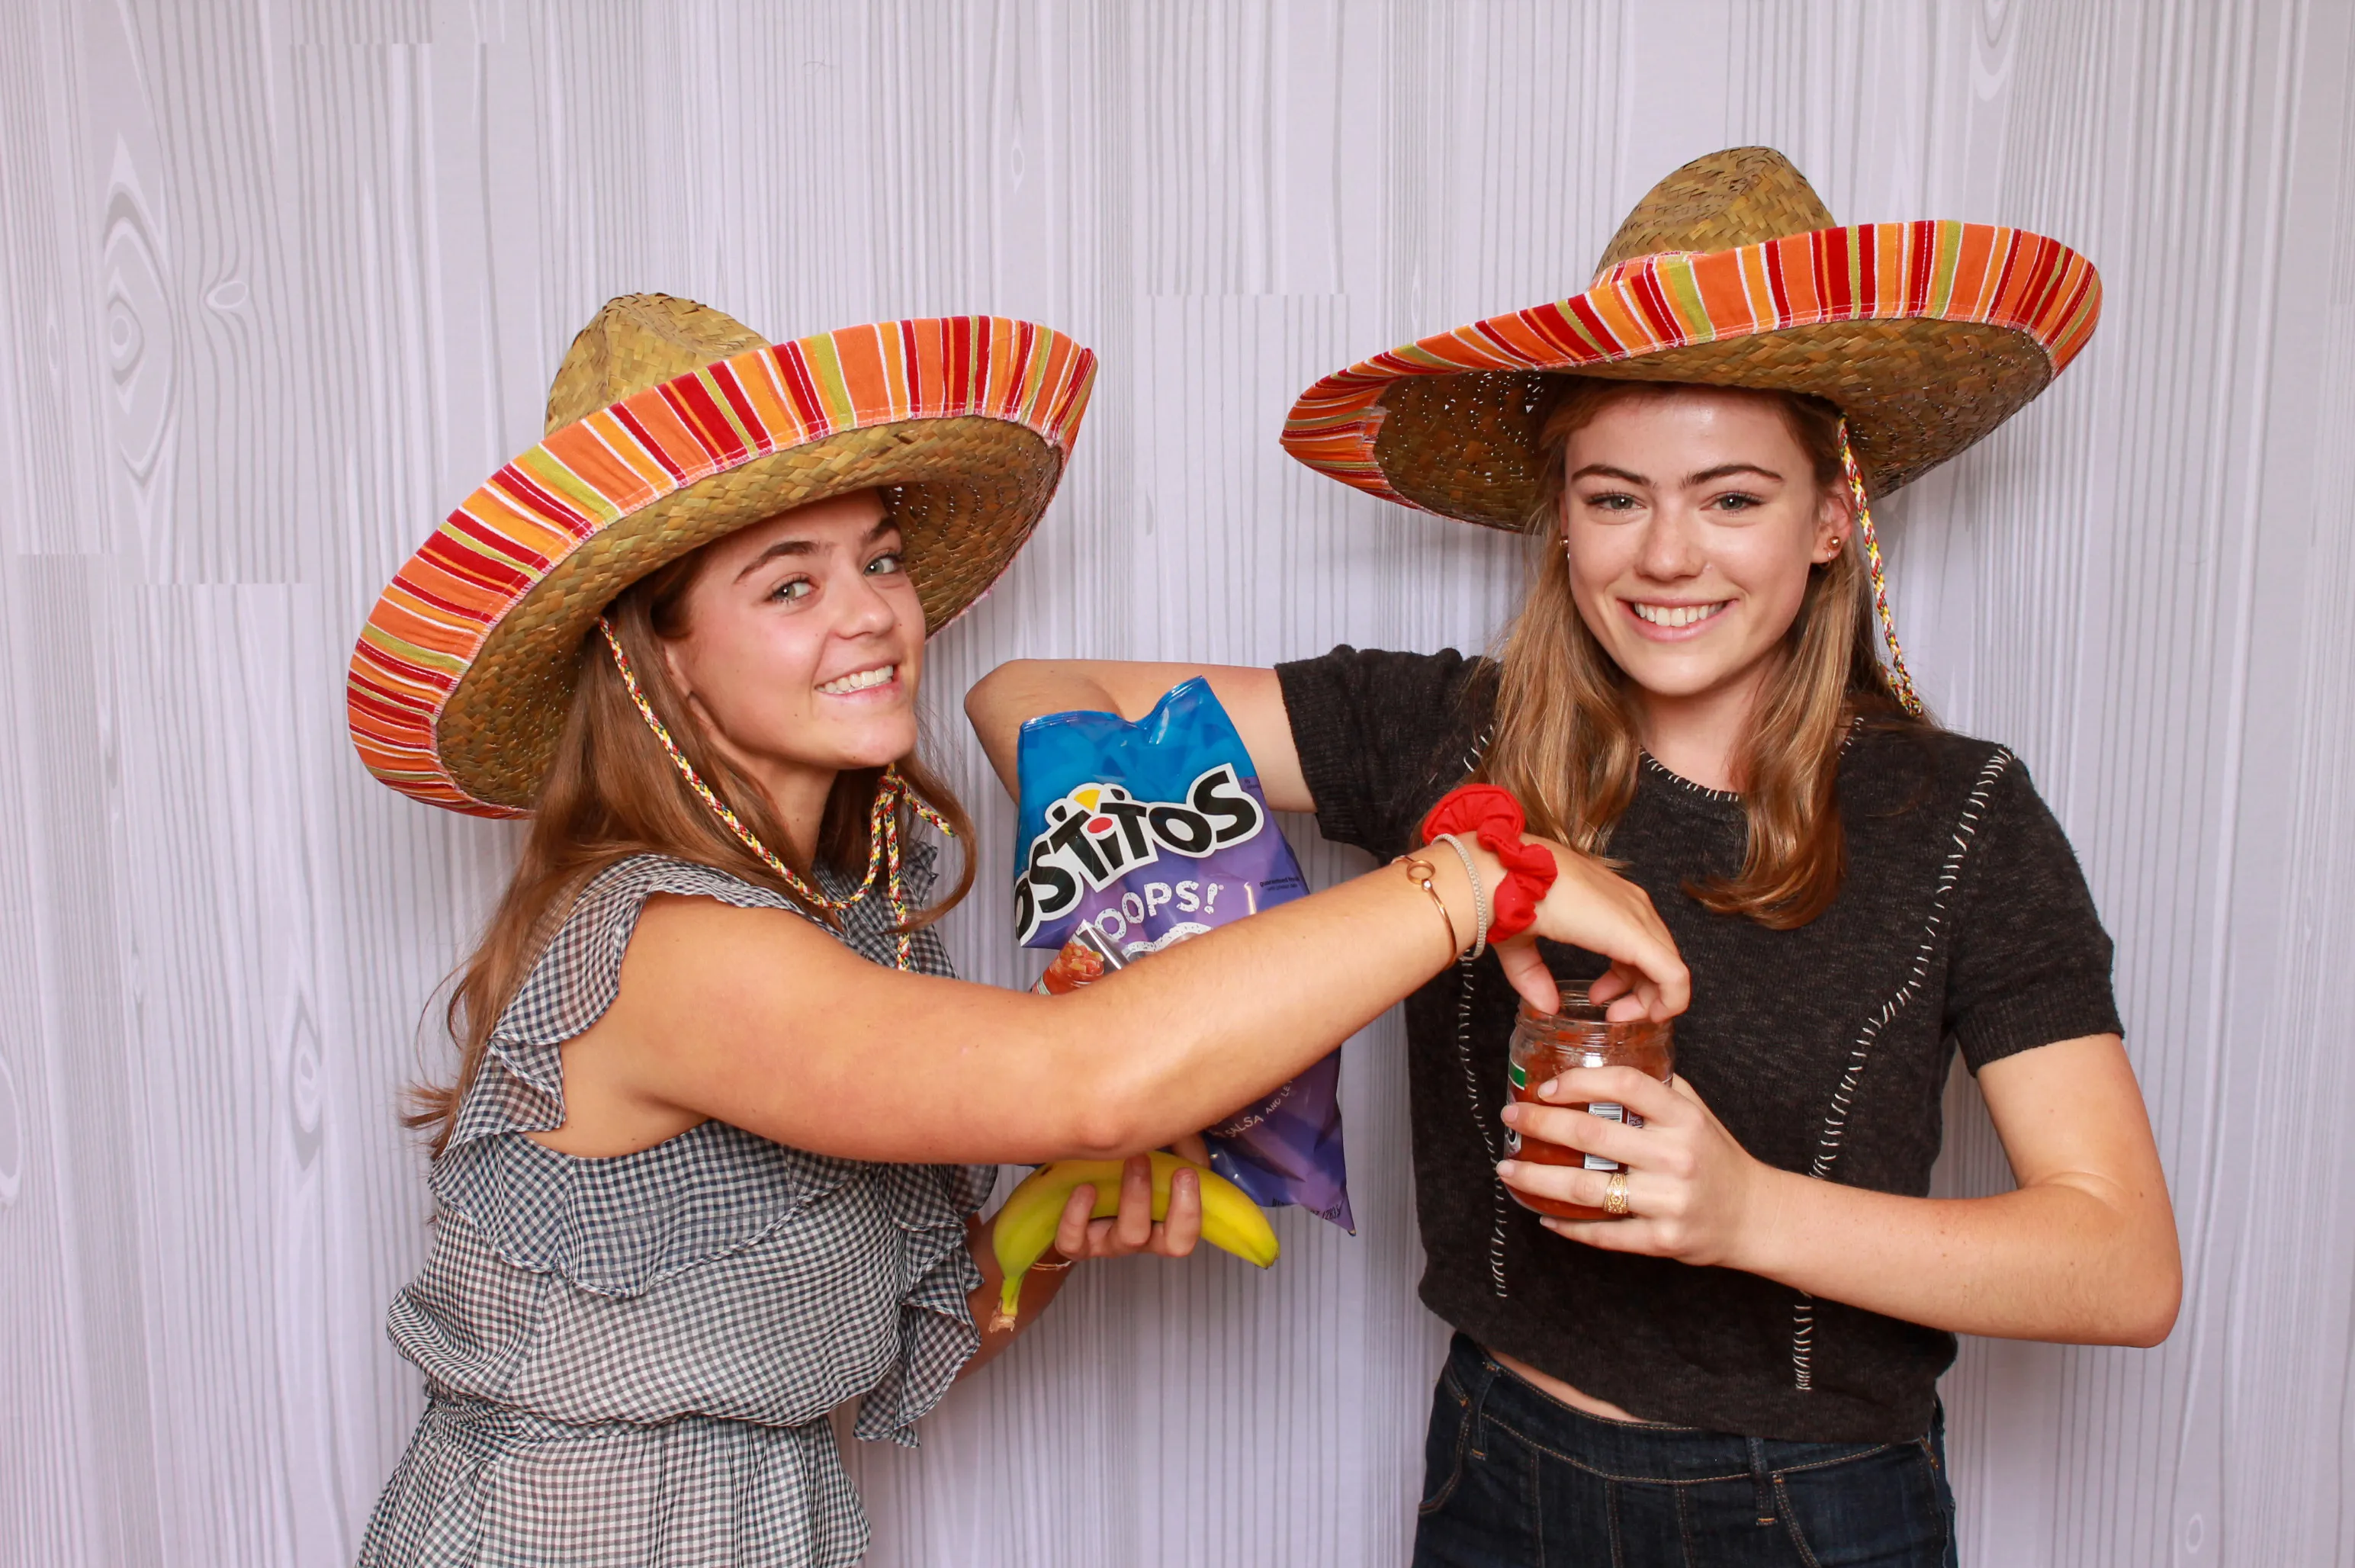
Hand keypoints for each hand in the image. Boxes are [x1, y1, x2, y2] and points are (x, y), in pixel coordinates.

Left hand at [1050, 1132, 1211, 1262]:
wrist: (1075, 1162)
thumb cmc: (1119, 1156)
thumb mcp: (1157, 1144)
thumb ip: (1183, 1146)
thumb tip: (1197, 1158)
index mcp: (1161, 1221)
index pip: (1184, 1236)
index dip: (1190, 1212)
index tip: (1185, 1172)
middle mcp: (1140, 1236)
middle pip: (1166, 1242)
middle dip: (1164, 1198)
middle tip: (1144, 1158)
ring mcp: (1108, 1242)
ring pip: (1129, 1238)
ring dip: (1131, 1199)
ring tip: (1119, 1161)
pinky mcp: (1076, 1243)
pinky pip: (1076, 1243)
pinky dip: (1080, 1217)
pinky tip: (1084, 1189)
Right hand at [1490, 837, 1687, 1021]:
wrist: (1506, 876)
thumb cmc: (1509, 895)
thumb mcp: (1522, 942)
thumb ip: (1534, 974)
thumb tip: (1546, 1005)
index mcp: (1609, 901)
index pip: (1638, 941)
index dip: (1625, 977)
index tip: (1602, 998)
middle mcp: (1632, 906)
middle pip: (1657, 956)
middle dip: (1639, 992)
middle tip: (1613, 1013)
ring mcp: (1639, 919)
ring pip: (1670, 967)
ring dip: (1652, 1000)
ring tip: (1619, 1015)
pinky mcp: (1640, 938)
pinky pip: (1675, 976)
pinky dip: (1670, 1001)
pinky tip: (1651, 1015)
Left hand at [1493, 1067, 1771, 1267]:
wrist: (1755, 1216)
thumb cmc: (1716, 1158)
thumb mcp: (1696, 1113)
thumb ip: (1655, 1088)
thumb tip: (1599, 1062)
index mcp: (1682, 1118)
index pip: (1625, 1085)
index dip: (1579, 1082)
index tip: (1545, 1086)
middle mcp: (1676, 1156)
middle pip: (1592, 1134)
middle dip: (1540, 1124)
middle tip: (1511, 1117)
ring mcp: (1668, 1200)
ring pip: (1586, 1188)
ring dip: (1537, 1177)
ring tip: (1508, 1168)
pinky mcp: (1662, 1239)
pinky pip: (1604, 1233)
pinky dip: (1567, 1226)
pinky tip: (1543, 1213)